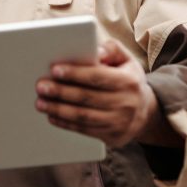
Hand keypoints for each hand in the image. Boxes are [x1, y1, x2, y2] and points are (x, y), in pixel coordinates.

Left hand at [34, 39, 159, 148]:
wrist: (146, 113)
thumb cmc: (128, 81)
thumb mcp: (126, 61)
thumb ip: (111, 49)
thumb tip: (95, 50)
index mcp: (128, 81)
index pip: (97, 77)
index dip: (75, 73)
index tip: (54, 70)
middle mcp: (126, 103)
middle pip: (86, 97)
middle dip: (60, 92)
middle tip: (41, 87)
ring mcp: (119, 122)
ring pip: (83, 116)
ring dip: (58, 109)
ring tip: (40, 103)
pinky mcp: (112, 136)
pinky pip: (84, 130)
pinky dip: (65, 123)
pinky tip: (52, 116)